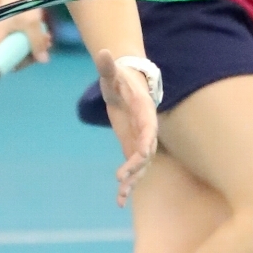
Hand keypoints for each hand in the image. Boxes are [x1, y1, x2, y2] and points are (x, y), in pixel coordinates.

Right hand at [0, 0, 49, 68]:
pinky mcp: (10, 32)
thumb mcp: (31, 22)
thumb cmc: (21, 1)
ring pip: (17, 51)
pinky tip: (44, 36)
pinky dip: (32, 41)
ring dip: (34, 48)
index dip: (5, 69)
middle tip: (45, 48)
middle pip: (10, 59)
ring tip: (48, 39)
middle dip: (29, 56)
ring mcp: (3, 36)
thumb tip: (43, 60)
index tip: (24, 65)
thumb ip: (36, 42)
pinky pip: (20, 43)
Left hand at [93, 49, 158, 205]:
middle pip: (146, 150)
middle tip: (123, 177)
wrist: (125, 85)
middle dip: (137, 164)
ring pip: (141, 165)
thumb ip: (107, 65)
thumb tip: (104, 52)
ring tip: (120, 196)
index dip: (147, 139)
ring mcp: (140, 141)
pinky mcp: (131, 149)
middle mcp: (146, 129)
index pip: (149, 127)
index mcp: (144, 111)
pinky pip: (132, 170)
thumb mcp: (111, 73)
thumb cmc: (119, 78)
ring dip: (132, 180)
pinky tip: (118, 201)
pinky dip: (127, 185)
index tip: (144, 151)